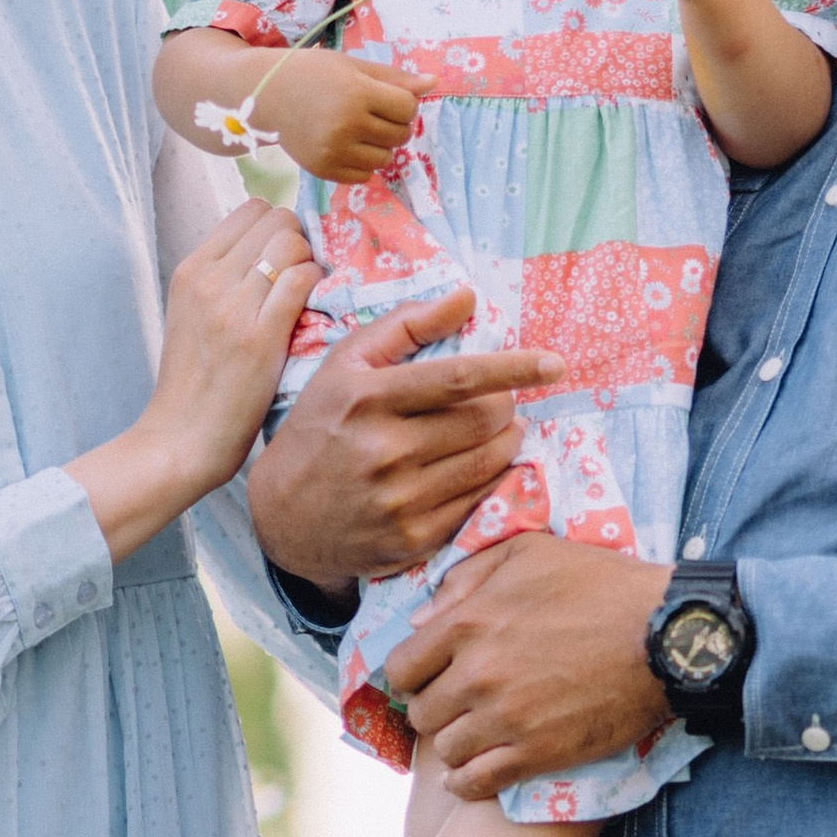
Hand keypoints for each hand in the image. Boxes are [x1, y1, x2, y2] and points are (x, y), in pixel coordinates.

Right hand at [69, 199, 312, 562]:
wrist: (181, 438)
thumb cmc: (197, 385)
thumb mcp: (194, 316)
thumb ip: (224, 280)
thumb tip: (271, 253)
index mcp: (191, 269)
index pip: (252, 209)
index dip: (279, 229)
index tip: (287, 263)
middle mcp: (208, 277)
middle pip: (276, 218)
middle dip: (299, 242)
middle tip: (302, 282)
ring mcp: (232, 304)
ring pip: (292, 241)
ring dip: (310, 264)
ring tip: (306, 301)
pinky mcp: (258, 335)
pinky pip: (303, 279)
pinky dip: (317, 288)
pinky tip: (312, 316)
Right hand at [247, 290, 569, 592]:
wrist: (282, 516)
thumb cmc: (321, 426)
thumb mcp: (345, 365)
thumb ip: (405, 325)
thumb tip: (467, 297)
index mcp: (368, 398)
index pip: (459, 378)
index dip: (515, 368)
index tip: (554, 364)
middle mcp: (384, 450)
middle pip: (485, 421)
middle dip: (504, 407)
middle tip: (496, 404)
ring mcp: (401, 500)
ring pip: (490, 461)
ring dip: (505, 442)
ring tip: (490, 433)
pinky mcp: (414, 539)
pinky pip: (479, 501)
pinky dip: (489, 479)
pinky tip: (474, 469)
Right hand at [260, 47, 427, 183]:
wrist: (265, 95)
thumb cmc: (313, 73)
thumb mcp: (353, 67)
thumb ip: (394, 78)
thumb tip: (434, 83)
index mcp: (357, 93)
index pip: (407, 107)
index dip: (403, 103)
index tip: (385, 97)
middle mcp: (346, 124)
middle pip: (400, 135)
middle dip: (394, 124)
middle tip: (371, 112)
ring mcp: (335, 151)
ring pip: (386, 158)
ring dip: (380, 145)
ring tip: (358, 128)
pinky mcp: (325, 170)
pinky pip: (365, 175)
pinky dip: (363, 162)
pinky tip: (346, 144)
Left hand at [385, 534, 675, 798]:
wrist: (666, 636)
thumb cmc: (602, 584)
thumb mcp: (530, 551)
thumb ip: (468, 576)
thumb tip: (421, 617)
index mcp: (468, 623)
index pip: (401, 667)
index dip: (413, 673)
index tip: (432, 675)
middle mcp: (478, 675)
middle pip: (421, 712)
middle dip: (435, 708)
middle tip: (459, 704)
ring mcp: (506, 719)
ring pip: (446, 750)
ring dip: (456, 744)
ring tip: (475, 734)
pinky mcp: (537, 753)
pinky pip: (476, 783)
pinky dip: (467, 783)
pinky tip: (473, 774)